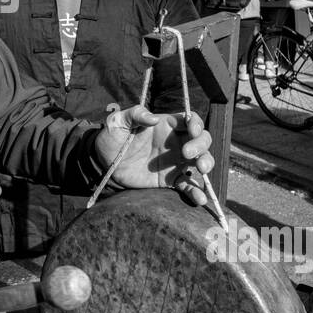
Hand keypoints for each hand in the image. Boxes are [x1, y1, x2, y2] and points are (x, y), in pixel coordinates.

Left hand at [94, 106, 213, 203]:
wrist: (105, 163)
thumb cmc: (112, 137)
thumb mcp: (118, 121)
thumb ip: (134, 114)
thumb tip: (152, 118)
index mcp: (167, 125)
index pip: (190, 120)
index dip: (196, 124)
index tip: (192, 130)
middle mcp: (176, 142)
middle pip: (201, 140)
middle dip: (201, 145)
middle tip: (187, 153)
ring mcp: (175, 162)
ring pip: (201, 160)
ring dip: (207, 163)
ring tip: (202, 169)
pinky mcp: (170, 180)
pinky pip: (188, 185)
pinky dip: (196, 192)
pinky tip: (200, 198)